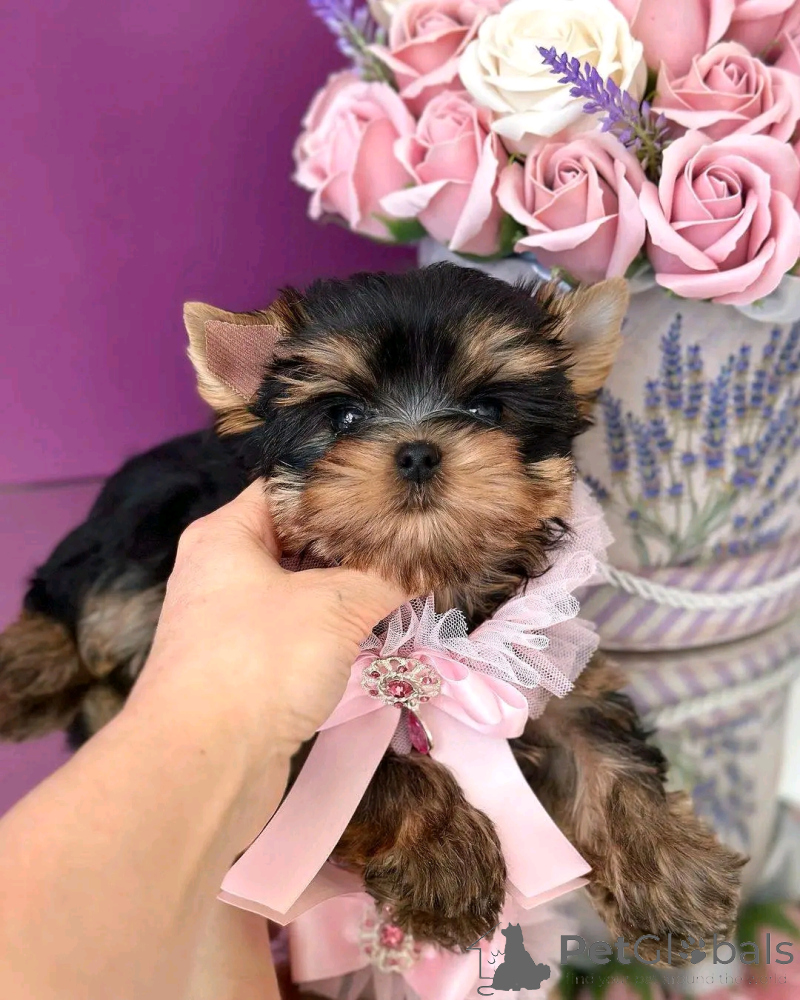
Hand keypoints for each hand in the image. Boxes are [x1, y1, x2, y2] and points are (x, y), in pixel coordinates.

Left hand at [127, 480, 405, 761]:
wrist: (205, 766)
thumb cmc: (260, 661)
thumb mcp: (335, 605)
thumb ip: (386, 579)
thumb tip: (429, 567)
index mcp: (225, 535)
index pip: (289, 489)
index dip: (342, 490)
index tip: (393, 496)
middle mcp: (222, 572)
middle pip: (299, 543)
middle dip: (355, 548)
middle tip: (412, 544)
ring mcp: (232, 623)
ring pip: (302, 592)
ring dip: (350, 595)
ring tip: (408, 586)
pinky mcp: (247, 669)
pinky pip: (299, 634)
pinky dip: (336, 634)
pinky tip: (380, 635)